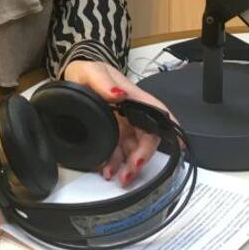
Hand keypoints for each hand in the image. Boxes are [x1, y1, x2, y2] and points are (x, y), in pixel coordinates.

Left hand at [62, 60, 176, 186]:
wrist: (71, 83)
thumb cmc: (85, 74)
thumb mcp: (90, 72)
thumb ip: (102, 82)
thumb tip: (119, 94)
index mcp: (131, 98)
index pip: (156, 111)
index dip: (169, 126)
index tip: (177, 145)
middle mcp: (130, 114)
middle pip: (146, 137)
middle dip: (143, 155)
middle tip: (133, 168)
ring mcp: (121, 127)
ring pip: (133, 150)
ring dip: (129, 166)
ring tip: (120, 177)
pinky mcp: (109, 137)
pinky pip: (116, 155)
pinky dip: (114, 165)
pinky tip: (107, 171)